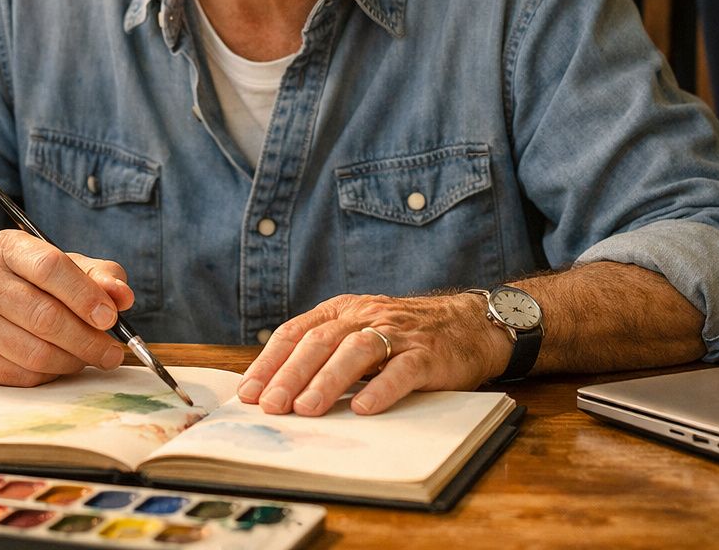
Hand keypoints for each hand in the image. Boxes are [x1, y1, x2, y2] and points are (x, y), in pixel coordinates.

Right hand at [0, 229, 135, 385]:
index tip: (111, 318)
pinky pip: (22, 375)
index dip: (85, 295)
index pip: (50, 268)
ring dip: (73, 361)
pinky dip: (51, 374)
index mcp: (7, 248)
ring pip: (35, 352)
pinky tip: (61, 363)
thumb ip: (100, 276)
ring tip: (90, 357)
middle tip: (112, 352)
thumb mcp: (68, 266)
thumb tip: (123, 296)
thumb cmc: (34, 282)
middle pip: (44, 316)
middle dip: (87, 339)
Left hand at [236, 292, 508, 416]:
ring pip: (357, 351)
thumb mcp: (360, 332)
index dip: (270, 361)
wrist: (469, 324)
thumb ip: (326, 352)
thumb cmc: (405, 336)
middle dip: (291, 374)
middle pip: (321, 341)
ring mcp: (399, 333)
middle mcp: (367, 316)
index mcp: (344, 310)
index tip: (250, 392)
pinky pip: (403, 370)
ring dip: (328, 380)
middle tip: (272, 406)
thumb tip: (278, 390)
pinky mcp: (429, 354)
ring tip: (308, 409)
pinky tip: (365, 408)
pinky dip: (382, 388)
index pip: (297, 331)